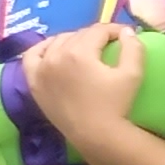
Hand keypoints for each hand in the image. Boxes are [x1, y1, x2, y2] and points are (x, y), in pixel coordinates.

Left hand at [22, 23, 151, 137]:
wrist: (95, 135)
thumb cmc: (115, 105)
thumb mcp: (132, 74)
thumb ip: (133, 48)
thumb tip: (127, 32)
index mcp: (79, 53)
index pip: (98, 30)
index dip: (114, 30)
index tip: (125, 35)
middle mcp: (56, 56)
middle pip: (78, 35)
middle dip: (96, 36)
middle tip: (108, 44)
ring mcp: (41, 69)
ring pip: (56, 42)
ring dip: (72, 40)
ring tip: (86, 47)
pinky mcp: (33, 83)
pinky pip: (31, 56)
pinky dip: (41, 49)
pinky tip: (52, 50)